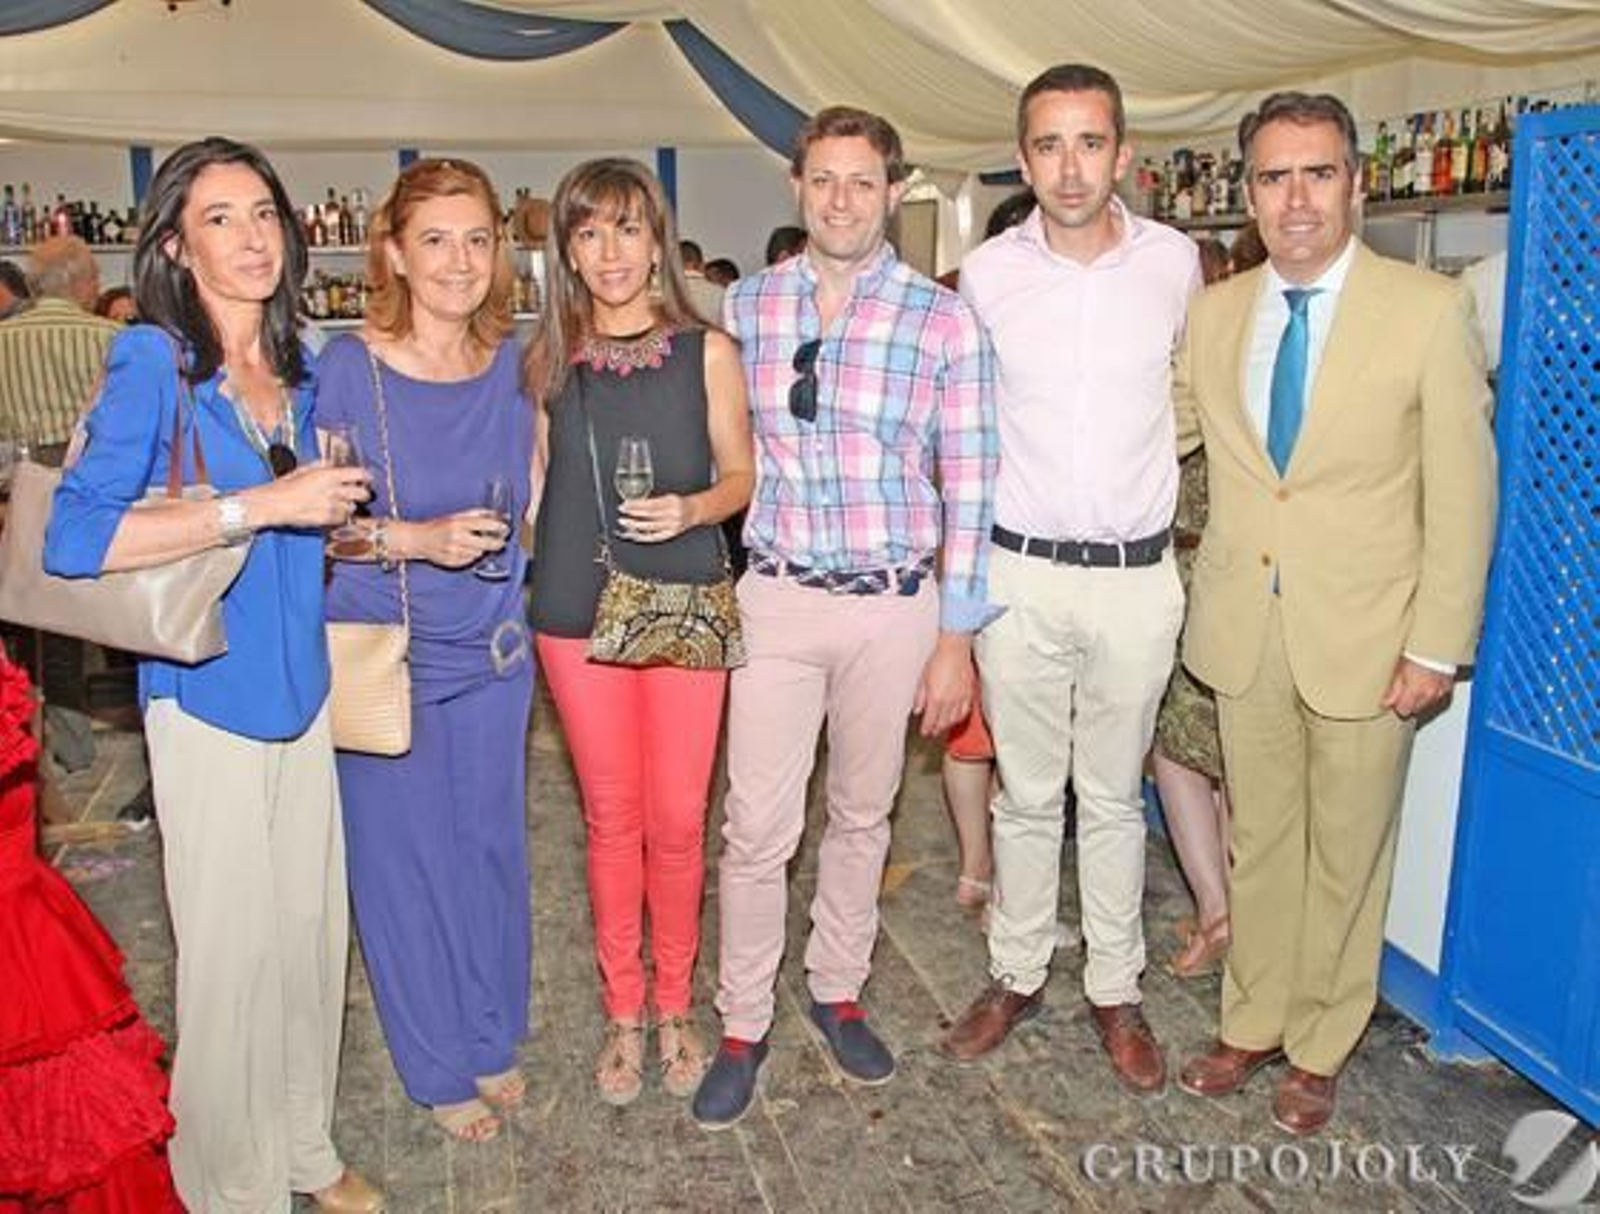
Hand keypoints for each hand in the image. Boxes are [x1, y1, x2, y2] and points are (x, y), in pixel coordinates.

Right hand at [247, 461, 370, 528]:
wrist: (273, 505)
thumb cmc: (284, 486)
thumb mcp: (303, 469)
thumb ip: (321, 466)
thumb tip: (332, 463)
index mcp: (329, 475)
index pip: (359, 474)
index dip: (366, 476)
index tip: (367, 478)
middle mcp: (334, 490)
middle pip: (363, 493)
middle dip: (363, 493)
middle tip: (359, 494)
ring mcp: (332, 506)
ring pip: (353, 508)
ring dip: (349, 506)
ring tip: (338, 504)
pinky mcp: (328, 520)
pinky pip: (342, 519)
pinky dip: (340, 517)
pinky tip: (331, 513)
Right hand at [402, 509, 509, 568]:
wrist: (419, 540)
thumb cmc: (439, 525)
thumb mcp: (457, 515)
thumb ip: (478, 514)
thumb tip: (497, 515)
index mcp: (458, 523)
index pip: (485, 525)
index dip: (498, 527)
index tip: (505, 529)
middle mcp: (457, 538)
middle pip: (486, 544)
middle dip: (497, 543)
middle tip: (501, 542)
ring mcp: (454, 552)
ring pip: (479, 553)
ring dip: (481, 549)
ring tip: (474, 543)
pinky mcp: (452, 562)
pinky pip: (470, 560)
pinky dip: (471, 555)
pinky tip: (464, 550)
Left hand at [618, 494, 698, 543]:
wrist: (694, 511)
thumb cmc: (679, 503)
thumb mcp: (668, 497)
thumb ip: (654, 501)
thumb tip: (635, 504)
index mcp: (672, 502)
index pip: (650, 504)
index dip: (636, 505)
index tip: (625, 505)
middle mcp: (673, 514)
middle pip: (649, 516)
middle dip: (633, 515)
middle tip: (622, 514)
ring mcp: (672, 526)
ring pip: (650, 528)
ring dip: (635, 526)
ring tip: (625, 524)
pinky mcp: (671, 534)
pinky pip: (654, 537)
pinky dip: (643, 537)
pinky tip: (634, 535)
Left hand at [913, 633, 975, 737]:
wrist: (955, 649)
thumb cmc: (937, 660)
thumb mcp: (923, 679)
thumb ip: (920, 697)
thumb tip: (917, 710)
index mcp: (936, 698)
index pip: (930, 720)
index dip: (927, 729)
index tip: (924, 733)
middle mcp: (949, 701)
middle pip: (943, 723)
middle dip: (937, 729)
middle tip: (932, 733)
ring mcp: (960, 698)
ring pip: (955, 719)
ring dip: (947, 725)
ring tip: (942, 726)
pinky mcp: (969, 694)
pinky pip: (965, 711)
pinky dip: (959, 718)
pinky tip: (955, 718)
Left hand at [1380, 657, 1455, 718]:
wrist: (1434, 646)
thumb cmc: (1416, 655)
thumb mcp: (1398, 671)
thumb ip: (1393, 690)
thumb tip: (1386, 703)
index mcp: (1414, 691)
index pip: (1404, 711)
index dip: (1397, 706)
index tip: (1394, 700)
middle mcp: (1428, 694)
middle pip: (1415, 709)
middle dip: (1409, 702)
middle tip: (1404, 690)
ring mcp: (1439, 692)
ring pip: (1426, 704)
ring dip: (1420, 698)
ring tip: (1416, 684)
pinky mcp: (1447, 687)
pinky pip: (1438, 696)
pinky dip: (1432, 693)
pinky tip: (1427, 683)